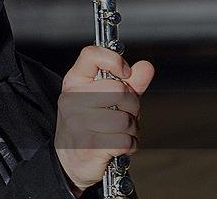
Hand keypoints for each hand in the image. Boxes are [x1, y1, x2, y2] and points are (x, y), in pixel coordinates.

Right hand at [54, 46, 154, 191]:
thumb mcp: (105, 101)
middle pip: (119, 90)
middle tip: (124, 114)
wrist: (71, 161)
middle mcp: (72, 100)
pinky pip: (125, 140)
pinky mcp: (88, 144)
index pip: (91, 55)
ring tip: (119, 132)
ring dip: (131, 130)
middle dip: (132, 106)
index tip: (125, 73)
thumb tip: (146, 67)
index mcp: (74, 83)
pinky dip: (129, 145)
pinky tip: (118, 146)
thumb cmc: (89, 127)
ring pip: (125, 119)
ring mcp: (78, 122)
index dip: (114, 60)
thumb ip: (128, 83)